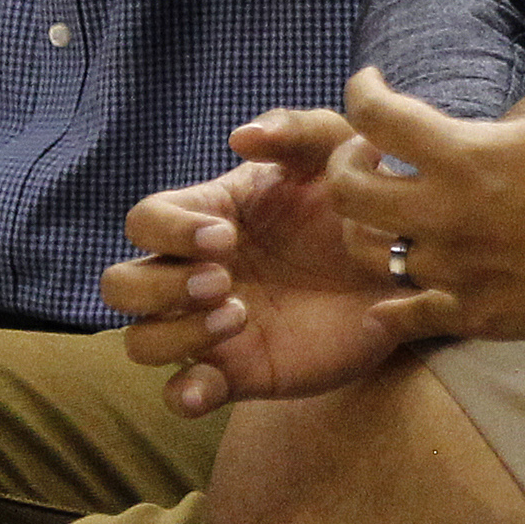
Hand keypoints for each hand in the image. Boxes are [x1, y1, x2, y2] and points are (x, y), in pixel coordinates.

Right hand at [102, 107, 404, 415]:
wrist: (404, 268)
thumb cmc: (359, 201)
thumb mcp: (339, 153)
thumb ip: (296, 129)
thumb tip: (241, 138)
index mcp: (209, 217)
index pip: (145, 220)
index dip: (169, 230)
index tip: (225, 236)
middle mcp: (196, 273)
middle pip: (120, 285)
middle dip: (159, 285)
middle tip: (224, 280)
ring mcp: (211, 325)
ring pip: (140, 341)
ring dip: (174, 334)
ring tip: (238, 316)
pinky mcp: (238, 372)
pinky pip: (180, 395)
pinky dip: (182, 394)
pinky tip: (209, 384)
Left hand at [326, 0, 524, 348]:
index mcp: (470, 155)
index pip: (374, 116)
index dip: (362, 90)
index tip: (374, 82)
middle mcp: (449, 216)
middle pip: (349, 190)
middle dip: (347, 161)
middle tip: (374, 149)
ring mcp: (459, 272)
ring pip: (368, 253)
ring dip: (365, 225)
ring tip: (391, 207)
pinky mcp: (478, 316)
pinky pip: (405, 314)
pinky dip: (392, 301)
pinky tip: (402, 285)